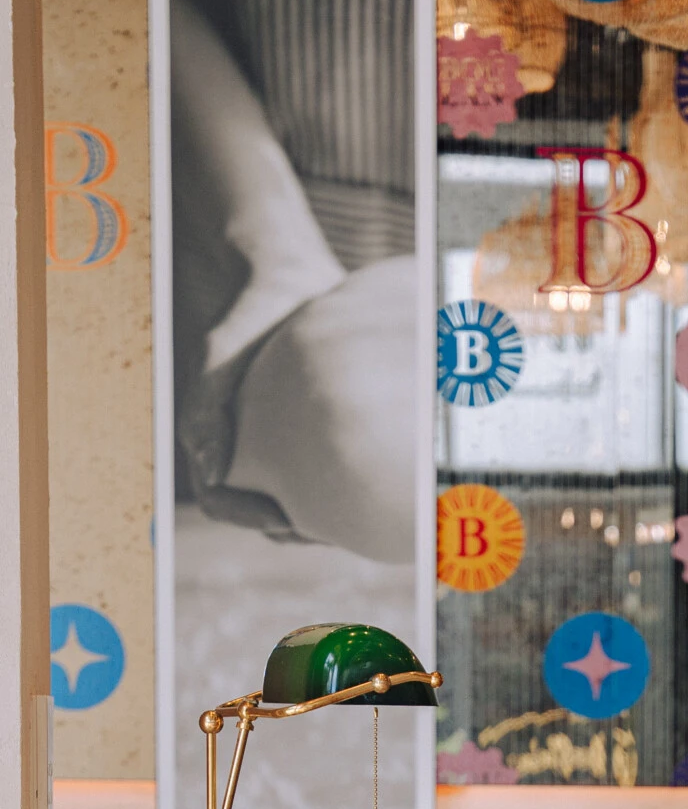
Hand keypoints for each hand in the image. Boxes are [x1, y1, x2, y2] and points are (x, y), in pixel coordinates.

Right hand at [226, 257, 418, 562]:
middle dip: (284, 526)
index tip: (278, 517)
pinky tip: (361, 489)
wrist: (289, 281)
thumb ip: (205, 410)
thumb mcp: (218, 356)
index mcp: (215, 439)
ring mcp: (278, 447)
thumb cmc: (248, 318)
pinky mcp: (311, 438)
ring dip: (311, 521)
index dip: (244, 515)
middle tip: (319, 528)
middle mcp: (246, 449)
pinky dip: (334, 495)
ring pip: (291, 506)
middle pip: (258, 515)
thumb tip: (211, 473)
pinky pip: (322, 483)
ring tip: (343, 517)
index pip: (219, 500)